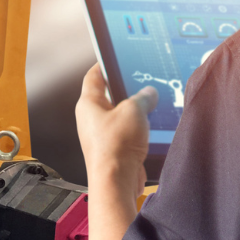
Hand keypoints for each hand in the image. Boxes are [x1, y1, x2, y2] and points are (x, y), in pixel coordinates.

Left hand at [75, 65, 152, 186]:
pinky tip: (151, 129)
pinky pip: (126, 133)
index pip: (94, 77)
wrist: (116, 181)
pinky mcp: (113, 149)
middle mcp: (91, 119)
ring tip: (151, 107)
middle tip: (143, 84)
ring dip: (136, 113)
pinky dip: (138, 130)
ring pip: (120, 116)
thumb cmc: (115, 146)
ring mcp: (101, 135)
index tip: (114, 58)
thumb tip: (148, 93)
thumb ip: (143, 97)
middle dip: (127, 91)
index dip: (104, 65)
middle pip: (109, 97)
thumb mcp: (134, 111)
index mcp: (88, 104)